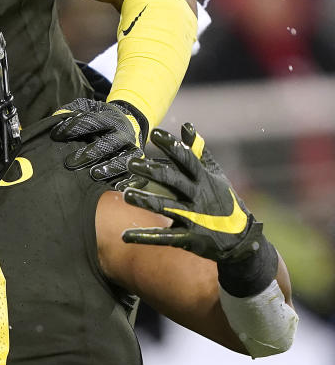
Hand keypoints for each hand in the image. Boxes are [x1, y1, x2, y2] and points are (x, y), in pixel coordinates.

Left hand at [50, 98, 147, 181]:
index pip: (91, 121)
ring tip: (94, 175)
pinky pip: (136, 173)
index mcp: (110, 117)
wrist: (130, 121)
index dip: (73, 127)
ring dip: (110, 167)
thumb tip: (58, 116)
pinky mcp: (137, 162)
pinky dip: (128, 180)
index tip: (55, 135)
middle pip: (108, 143)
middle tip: (69, 163)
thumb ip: (72, 110)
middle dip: (89, 153)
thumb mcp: (88, 108)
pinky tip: (116, 187)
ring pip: (124, 159)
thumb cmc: (101, 118)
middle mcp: (123, 133)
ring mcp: (132, 148)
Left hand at [121, 123, 261, 262]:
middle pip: (173, 180)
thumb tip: (187, 126)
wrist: (241, 238)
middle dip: (152, 171)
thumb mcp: (215, 175)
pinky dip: (143, 237)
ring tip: (126, 195)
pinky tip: (124, 235)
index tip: (154, 133)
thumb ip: (199, 152)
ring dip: (145, 201)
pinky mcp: (188, 238)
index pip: (187, 158)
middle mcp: (198, 196)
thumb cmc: (222, 201)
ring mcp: (194, 217)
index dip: (172, 145)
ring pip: (166, 207)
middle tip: (131, 163)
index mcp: (204, 179)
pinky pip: (163, 237)